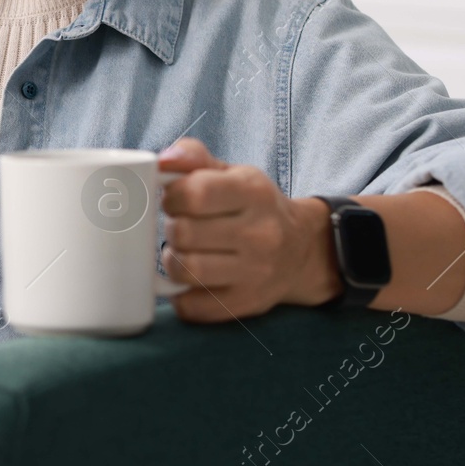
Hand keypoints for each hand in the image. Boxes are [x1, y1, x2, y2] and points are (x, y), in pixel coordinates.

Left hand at [157, 138, 339, 322]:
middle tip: (180, 226)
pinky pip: (194, 307)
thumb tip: (163, 162)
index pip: (195, 193)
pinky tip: (189, 281)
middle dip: (171, 228)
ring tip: (183, 252)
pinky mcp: (247, 304)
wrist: (301, 249)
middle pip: (183, 233)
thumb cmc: (253, 207)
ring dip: (173, 261)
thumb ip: (194, 157)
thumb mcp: (232, 173)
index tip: (173, 200)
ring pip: (185, 270)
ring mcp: (256, 273)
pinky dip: (181, 296)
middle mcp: (260, 234)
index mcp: (253, 192)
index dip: (171, 197)